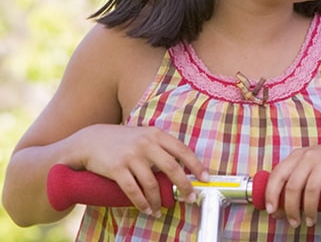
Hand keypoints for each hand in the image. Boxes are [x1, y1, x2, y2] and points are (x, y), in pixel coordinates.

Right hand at [63, 124, 204, 212]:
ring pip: (152, 183)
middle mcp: (145, 144)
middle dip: (184, 186)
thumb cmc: (122, 141)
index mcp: (156, 135)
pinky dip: (142, 203)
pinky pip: (133, 190)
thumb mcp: (144, 135)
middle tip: (190, 198)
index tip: (206, 179)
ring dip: (159, 200)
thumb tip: (184, 166)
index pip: (183, 151)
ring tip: (161, 209)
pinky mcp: (116, 168)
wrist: (90, 140)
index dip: (197, 166)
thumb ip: (162, 146)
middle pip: (172, 168)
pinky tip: (147, 209)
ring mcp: (131, 156)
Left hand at [265, 137, 320, 223]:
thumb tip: (278, 210)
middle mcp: (311, 155)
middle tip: (295, 222)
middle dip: (292, 209)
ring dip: (310, 210)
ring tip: (311, 221)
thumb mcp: (310, 165)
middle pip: (294, 186)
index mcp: (298, 155)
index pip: (278, 175)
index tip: (272, 211)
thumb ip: (295, 180)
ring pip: (312, 189)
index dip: (271, 195)